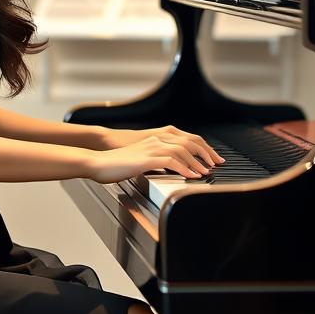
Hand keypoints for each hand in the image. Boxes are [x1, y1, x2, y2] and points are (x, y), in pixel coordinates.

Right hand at [84, 133, 218, 184]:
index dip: (203, 147)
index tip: (212, 158)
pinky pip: (172, 161)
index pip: (187, 138)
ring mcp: (152, 148)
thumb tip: (170, 168)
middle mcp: (157, 139)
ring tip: (206, 172)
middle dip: (206, 153)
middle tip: (216, 164)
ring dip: (197, 162)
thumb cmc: (115, 163)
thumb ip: (156, 160)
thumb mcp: (140, 158)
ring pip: (183, 151)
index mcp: (156, 138)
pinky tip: (191, 176)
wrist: (98, 162)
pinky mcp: (147, 159)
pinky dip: (185, 168)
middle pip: (190, 142)